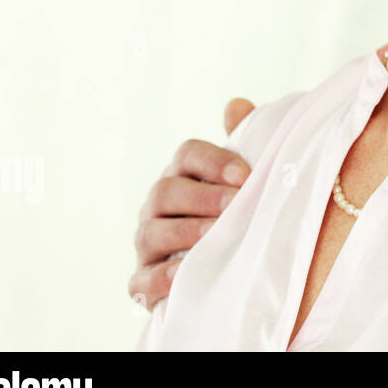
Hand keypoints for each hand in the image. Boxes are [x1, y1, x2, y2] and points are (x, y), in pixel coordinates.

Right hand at [128, 98, 255, 310]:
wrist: (226, 269)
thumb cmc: (234, 214)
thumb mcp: (242, 181)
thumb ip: (242, 141)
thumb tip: (237, 104)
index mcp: (182, 175)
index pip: (187, 154)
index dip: (214, 161)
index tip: (246, 175)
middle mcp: (157, 206)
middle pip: (166, 191)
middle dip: (202, 197)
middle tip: (235, 204)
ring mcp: (147, 244)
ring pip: (151, 233)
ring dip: (185, 232)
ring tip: (216, 235)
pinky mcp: (143, 282)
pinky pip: (141, 281)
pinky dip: (161, 278)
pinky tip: (185, 274)